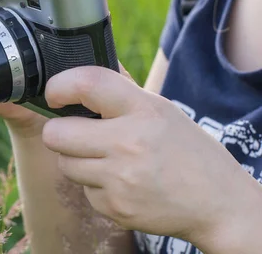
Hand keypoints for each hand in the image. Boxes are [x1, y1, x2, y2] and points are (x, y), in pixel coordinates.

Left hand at [41, 66, 261, 249]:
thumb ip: (119, 89)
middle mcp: (129, 143)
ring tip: (105, 158)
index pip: (85, 83)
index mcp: (143, 109)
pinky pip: (84, 191)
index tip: (55, 93)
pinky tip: (120, 182)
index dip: (59, 86)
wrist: (217, 203)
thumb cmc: (184, 148)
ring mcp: (121, 179)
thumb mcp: (160, 108)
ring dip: (76, 160)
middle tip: (75, 132)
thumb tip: (82, 66)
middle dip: (59, 131)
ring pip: (64, 164)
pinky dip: (95, 186)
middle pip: (56, 133)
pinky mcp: (115, 207)